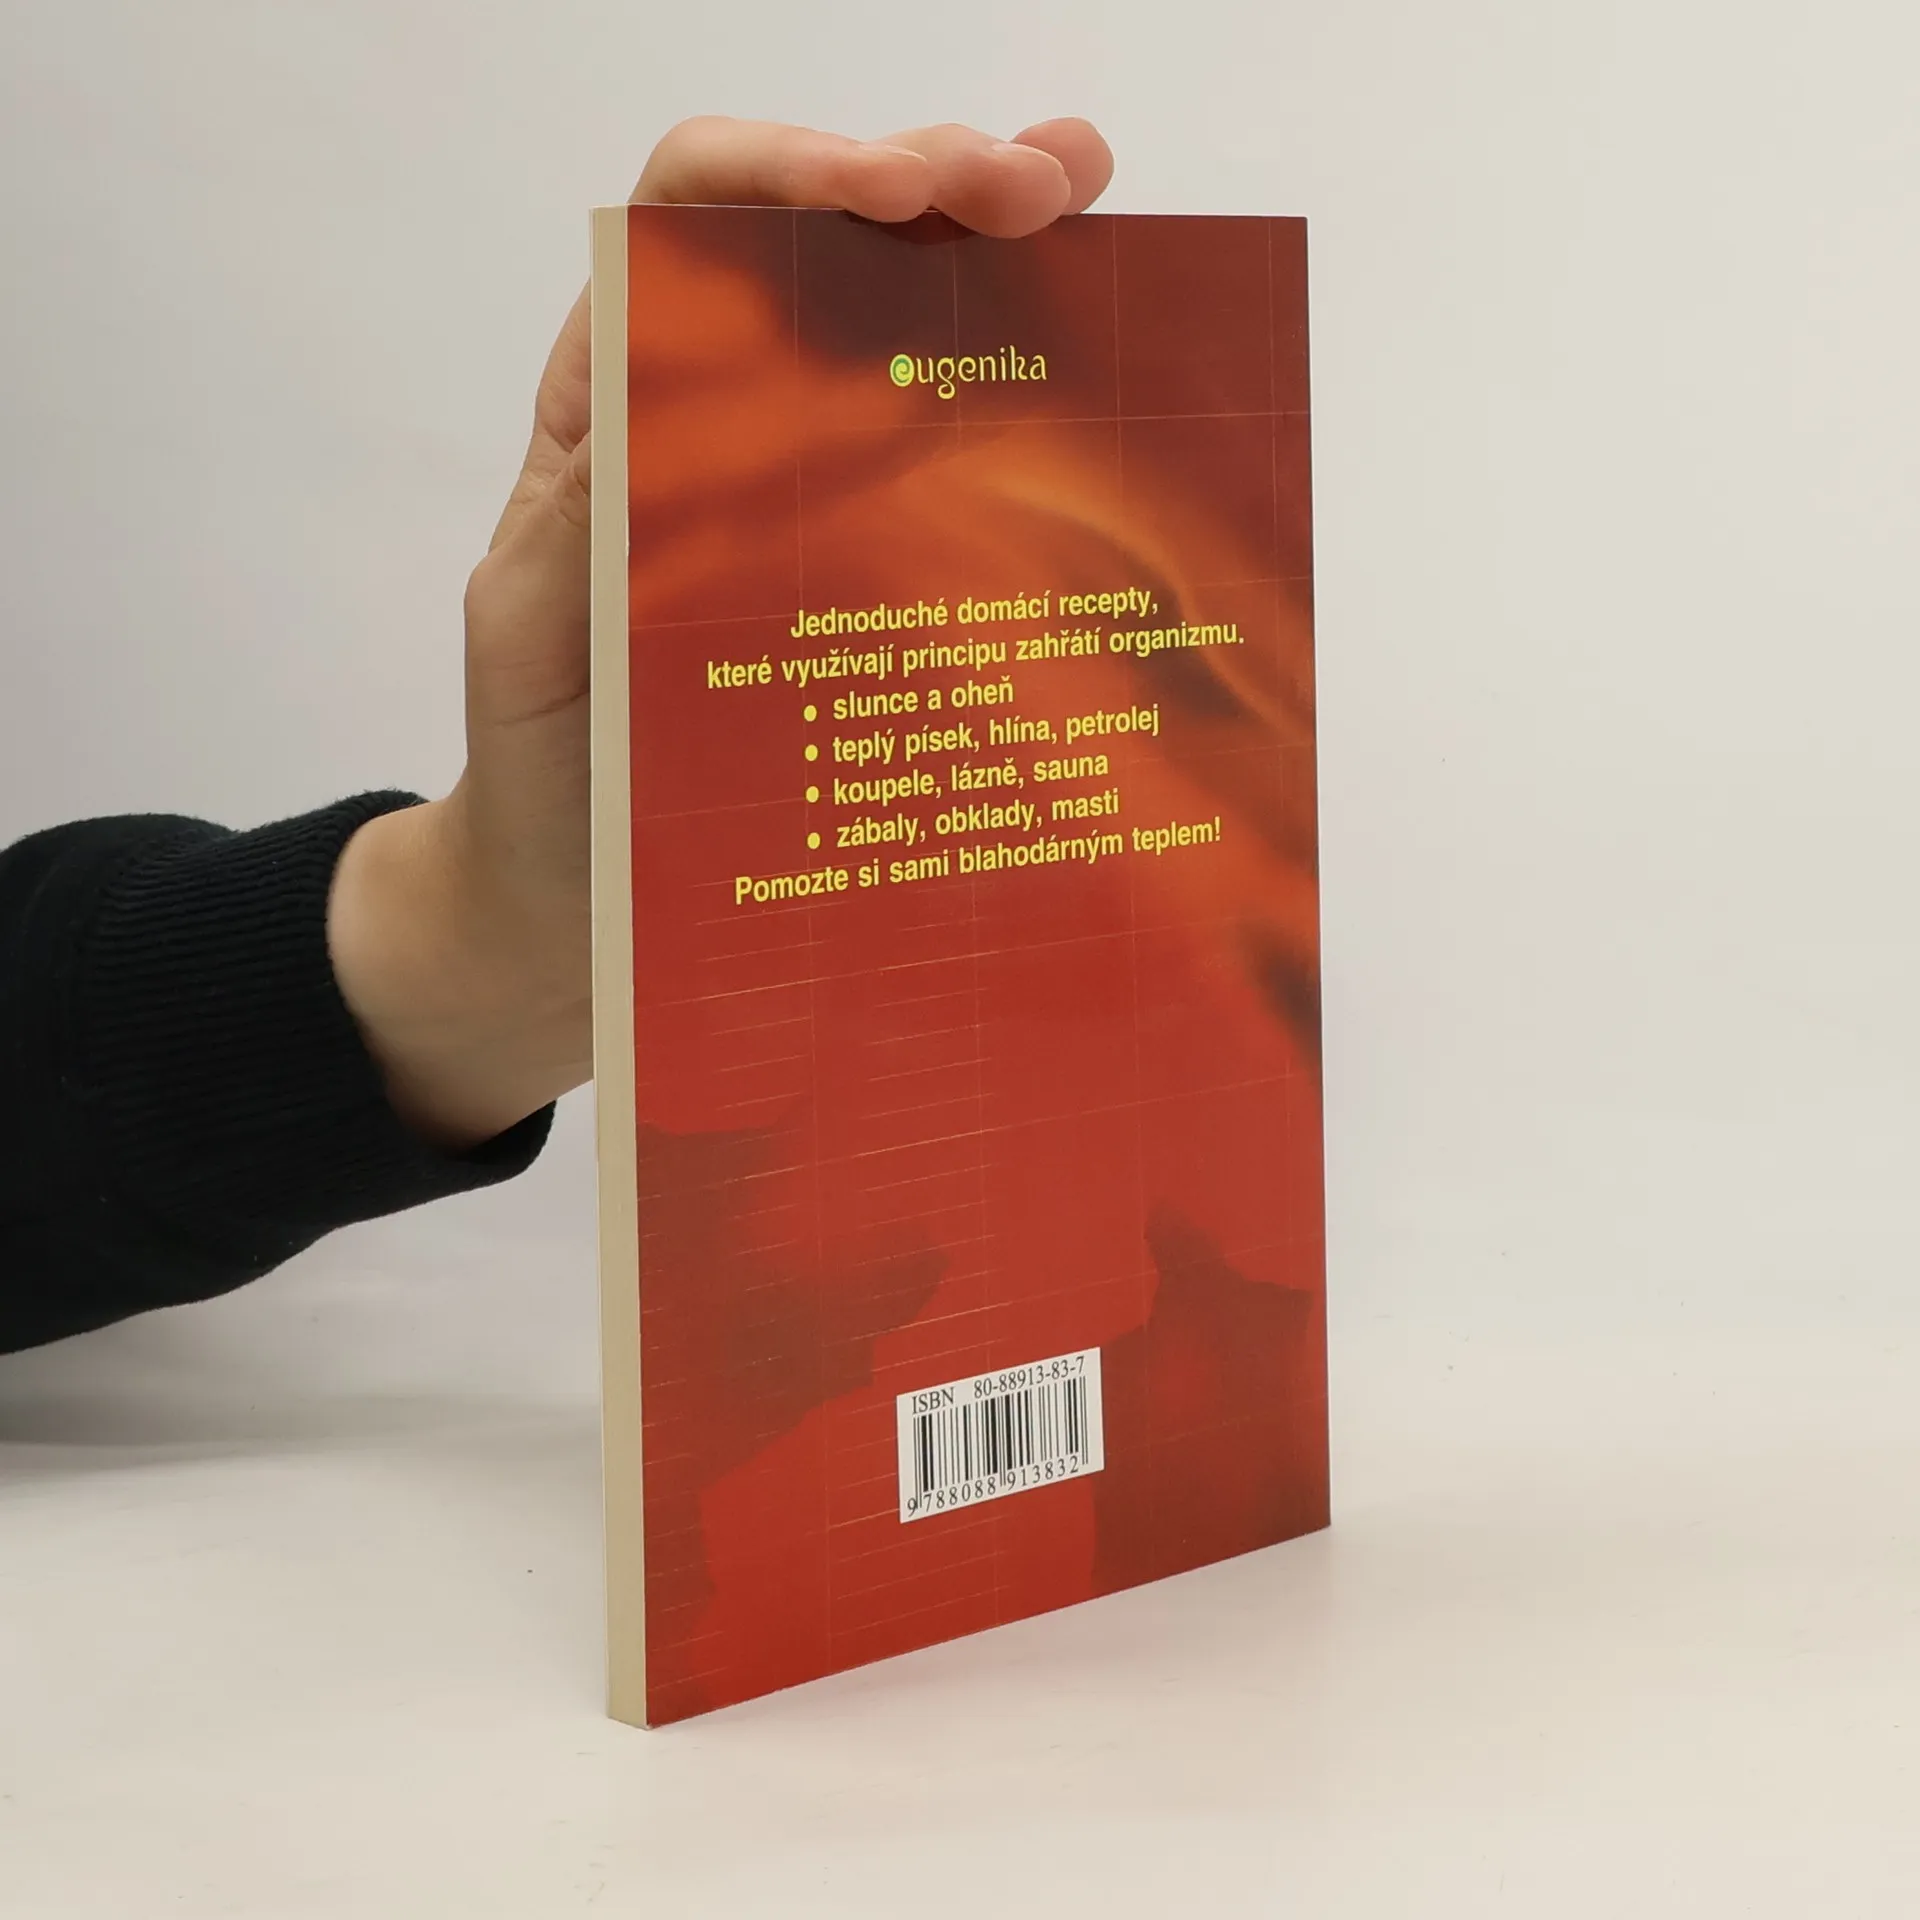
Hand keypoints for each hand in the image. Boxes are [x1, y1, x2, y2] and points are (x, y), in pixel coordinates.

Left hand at [326, 116, 1114, 1148]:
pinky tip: (1106, 352)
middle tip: (1045, 187)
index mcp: (620, 407)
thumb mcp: (532, 644)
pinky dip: (1028, 399)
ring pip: (903, 333)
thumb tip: (668, 417)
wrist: (574, 912)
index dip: (789, 171)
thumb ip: (581, 532)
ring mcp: (810, 496)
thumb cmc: (540, 778)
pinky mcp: (873, 577)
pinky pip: (953, 471)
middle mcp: (720, 422)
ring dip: (996, 252)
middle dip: (933, 184)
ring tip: (1090, 201)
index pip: (690, 221)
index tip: (893, 190)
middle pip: (825, 246)